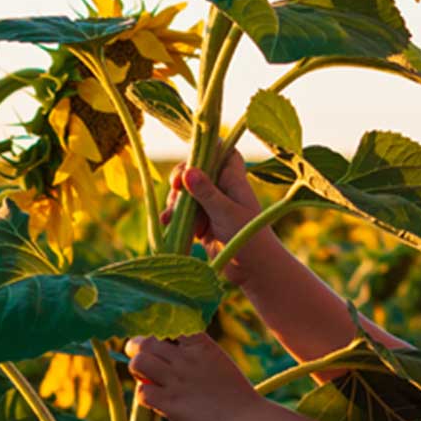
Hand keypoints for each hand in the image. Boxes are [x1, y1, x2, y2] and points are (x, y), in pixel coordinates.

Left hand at [126, 332, 261, 420]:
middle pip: (147, 342)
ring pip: (139, 362)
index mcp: (202, 345)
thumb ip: (194, 355)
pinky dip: (144, 395)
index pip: (169, 325)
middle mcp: (186, 359)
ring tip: (143, 376)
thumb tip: (166, 356)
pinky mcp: (170, 403)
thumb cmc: (236, 396)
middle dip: (137, 347)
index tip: (156, 339)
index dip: (158, 331)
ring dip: (137, 368)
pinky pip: (142, 392)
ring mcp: (177, 380)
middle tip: (136, 354)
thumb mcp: (218, 362)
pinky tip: (155, 400)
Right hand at [162, 150, 266, 283]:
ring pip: (186, 194)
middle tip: (175, 189)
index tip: (189, 165)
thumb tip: (188, 171)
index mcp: (233, 178)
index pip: (221, 151)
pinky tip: (167, 224)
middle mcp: (222, 188)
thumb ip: (206, 192)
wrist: (254, 270)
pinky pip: (183, 213)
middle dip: (181, 180)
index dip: (204, 151)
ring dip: (175, 203)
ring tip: (171, 218)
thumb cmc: (248, 236)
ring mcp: (211, 205)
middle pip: (195, 171)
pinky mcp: (202, 222)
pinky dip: (175, 217)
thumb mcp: (226, 212)